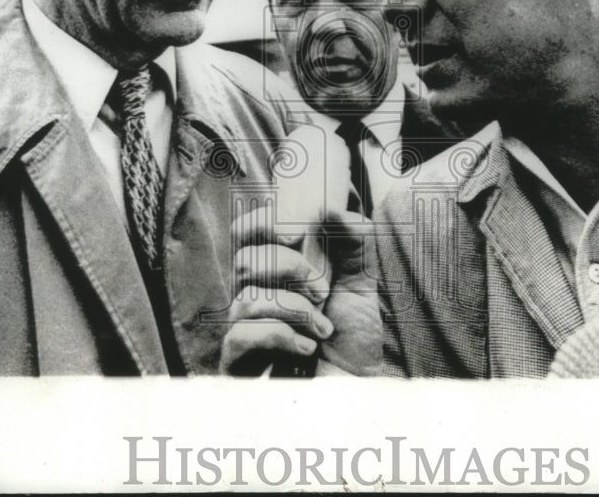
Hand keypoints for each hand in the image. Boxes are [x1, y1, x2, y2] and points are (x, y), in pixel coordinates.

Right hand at [219, 207, 380, 375]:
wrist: (358, 392)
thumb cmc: (352, 337)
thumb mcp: (360, 280)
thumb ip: (353, 240)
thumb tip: (331, 207)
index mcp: (272, 272)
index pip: (245, 233)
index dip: (262, 222)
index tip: (295, 232)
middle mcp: (251, 298)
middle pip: (245, 260)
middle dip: (289, 267)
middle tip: (323, 290)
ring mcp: (241, 333)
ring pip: (247, 298)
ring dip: (296, 309)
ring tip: (325, 327)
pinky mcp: (239, 366)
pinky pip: (242, 336)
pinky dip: (281, 336)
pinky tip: (308, 347)